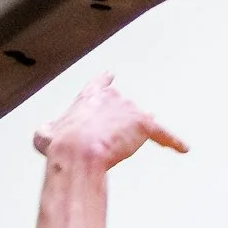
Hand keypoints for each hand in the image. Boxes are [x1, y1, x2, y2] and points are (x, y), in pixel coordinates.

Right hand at [34, 76, 187, 168]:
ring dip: (138, 134)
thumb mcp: (44, 135)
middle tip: (111, 139)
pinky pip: (164, 134)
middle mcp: (112, 97)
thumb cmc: (60, 145)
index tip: (111, 76)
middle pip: (123, 108)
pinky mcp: (144, 124)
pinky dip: (173, 141)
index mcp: (89, 97)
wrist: (77, 152)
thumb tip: (44, 135)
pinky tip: (182, 147)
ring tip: (139, 141)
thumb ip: (49, 130)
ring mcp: (130, 110)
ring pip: (141, 122)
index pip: (101, 84)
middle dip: (119, 124)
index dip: (105, 83)